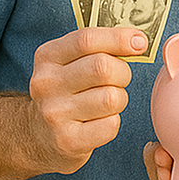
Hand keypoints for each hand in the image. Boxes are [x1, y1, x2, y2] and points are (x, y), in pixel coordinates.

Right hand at [27, 27, 145, 173]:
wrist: (38, 136)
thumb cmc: (67, 92)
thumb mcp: (70, 62)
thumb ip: (99, 46)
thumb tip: (138, 41)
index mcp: (47, 57)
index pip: (87, 39)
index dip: (119, 38)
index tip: (140, 42)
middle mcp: (46, 84)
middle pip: (103, 68)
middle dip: (122, 73)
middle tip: (118, 80)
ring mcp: (54, 114)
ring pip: (111, 98)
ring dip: (119, 100)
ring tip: (105, 104)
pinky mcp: (67, 140)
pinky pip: (111, 125)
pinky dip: (113, 122)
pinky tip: (98, 122)